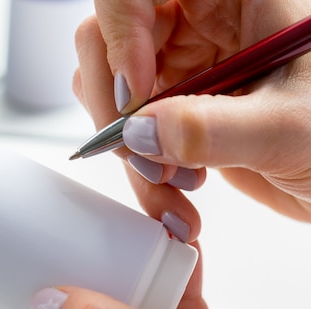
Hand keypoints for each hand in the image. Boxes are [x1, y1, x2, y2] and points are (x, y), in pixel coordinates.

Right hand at [73, 0, 310, 239]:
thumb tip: (139, 131)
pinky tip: (174, 192)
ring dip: (128, 148)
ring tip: (170, 183)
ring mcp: (183, 70)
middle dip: (118, 107)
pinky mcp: (175, 113)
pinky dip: (139, 169)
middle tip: (143, 153)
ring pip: (113, 93)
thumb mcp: (290, 127)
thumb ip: (212, 129)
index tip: (137, 92)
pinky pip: (128, 132)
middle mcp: (200, 27)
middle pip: (107, 41)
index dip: (122, 28)